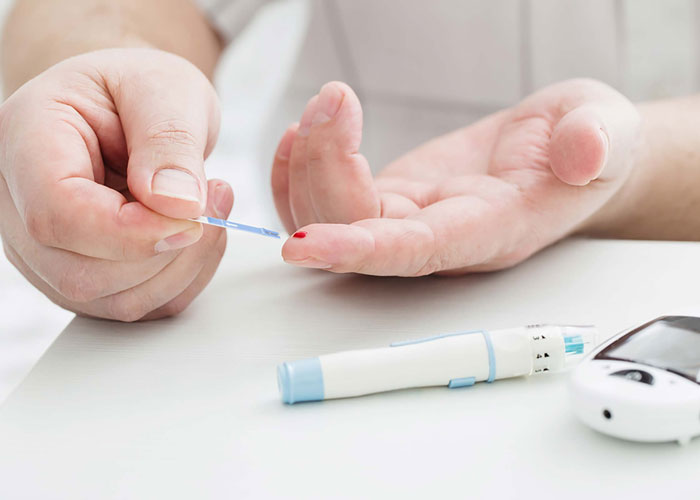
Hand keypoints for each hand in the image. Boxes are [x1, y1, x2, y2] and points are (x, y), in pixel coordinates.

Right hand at [0, 48, 231, 320]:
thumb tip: (176, 206)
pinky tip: (197, 235)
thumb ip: (168, 142)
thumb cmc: (138, 91)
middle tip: (216, 197)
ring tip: (210, 208)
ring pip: (115, 302)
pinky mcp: (84, 278)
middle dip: (168, 251)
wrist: (129, 110)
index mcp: (26, 143)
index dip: (131, 232)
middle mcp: (21, 208)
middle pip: (83, 274)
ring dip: (184, 265)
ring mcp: (48, 253)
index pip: (58, 215)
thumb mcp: (164, 89)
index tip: (193, 214)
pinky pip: (139, 307)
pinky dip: (184, 279)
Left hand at [271, 79, 639, 275]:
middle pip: (356, 228)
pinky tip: (301, 133)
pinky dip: (297, 172)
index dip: (361, 250)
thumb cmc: (585, 145)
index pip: (415, 251)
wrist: (564, 152)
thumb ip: (597, 142)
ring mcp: (407, 219)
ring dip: (308, 163)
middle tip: (333, 100)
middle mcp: (437, 238)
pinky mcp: (388, 197)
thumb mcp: (606, 131)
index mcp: (489, 231)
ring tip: (325, 104)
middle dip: (326, 166)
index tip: (306, 245)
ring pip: (330, 215)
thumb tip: (583, 151)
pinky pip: (325, 200)